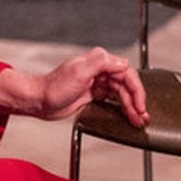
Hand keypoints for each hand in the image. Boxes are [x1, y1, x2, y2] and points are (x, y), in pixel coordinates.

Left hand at [0, 48, 148, 127]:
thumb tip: (123, 62)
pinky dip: (122, 108)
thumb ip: (101, 62)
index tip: (140, 105)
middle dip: (136, 101)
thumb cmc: (54, 86)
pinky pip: (113, 100)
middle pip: (126, 85)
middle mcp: (100, 70)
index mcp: (99, 61)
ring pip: (121, 94)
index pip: (127, 73)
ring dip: (131, 107)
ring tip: (137, 120)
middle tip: (141, 117)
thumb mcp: (79, 71)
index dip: (137, 90)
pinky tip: (126, 116)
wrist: (39, 100)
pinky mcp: (93, 94)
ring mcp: (97, 82)